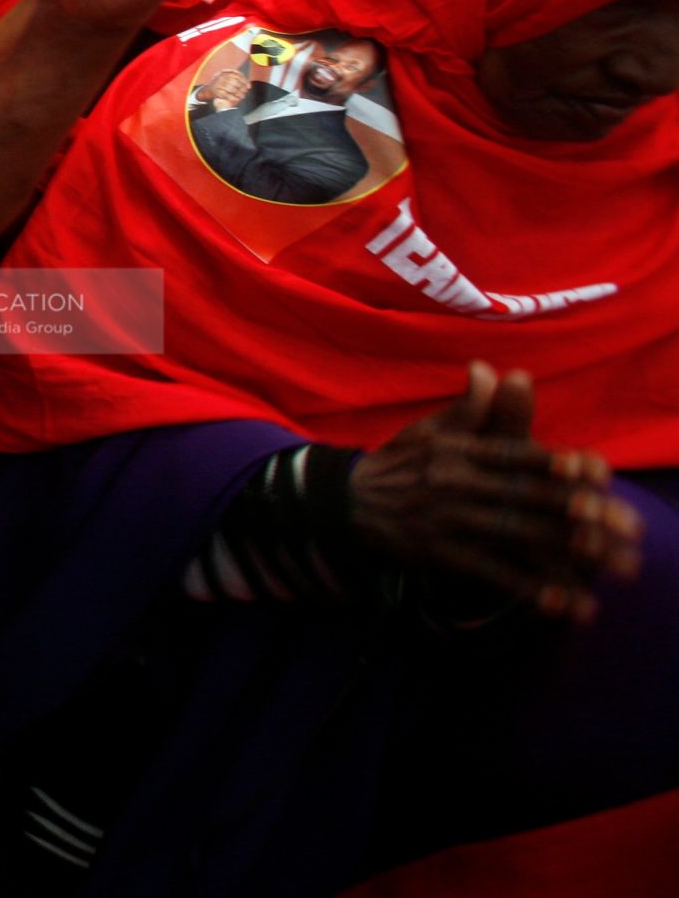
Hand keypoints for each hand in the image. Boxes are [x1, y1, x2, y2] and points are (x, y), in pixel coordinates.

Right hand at [197, 67, 250, 108]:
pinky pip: (226, 95)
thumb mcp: (229, 79)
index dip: (244, 81)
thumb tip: (249, 86)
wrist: (208, 90)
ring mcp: (218, 84)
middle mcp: (221, 77)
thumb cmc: (222, 85)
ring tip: (242, 97)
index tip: (248, 87)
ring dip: (238, 94)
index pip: (238, 75)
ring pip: (231, 89)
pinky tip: (236, 99)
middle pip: (235, 82)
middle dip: (242, 88)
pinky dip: (232, 98)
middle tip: (245, 93)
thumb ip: (239, 80)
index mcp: (225, 73)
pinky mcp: (215, 91)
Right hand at [348, 363, 642, 620]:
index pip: (514, 455)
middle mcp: (454, 482)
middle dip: (580, 512)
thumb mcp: (425, 430)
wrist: (345, 505)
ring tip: (614, 564)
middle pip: (527, 497)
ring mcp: (447, 520)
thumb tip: (489, 369)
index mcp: (456, 450)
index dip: (555, 464)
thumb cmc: (397, 464)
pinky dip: (532, 590)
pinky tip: (567, 603)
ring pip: (518, 535)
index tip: (597, 472)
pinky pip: (493, 573)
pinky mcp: (440, 554)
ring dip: (569, 551)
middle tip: (628, 527)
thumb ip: (466, 408)